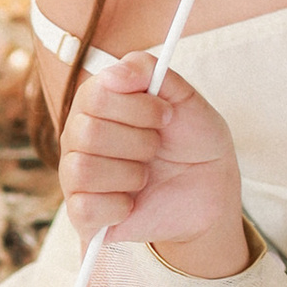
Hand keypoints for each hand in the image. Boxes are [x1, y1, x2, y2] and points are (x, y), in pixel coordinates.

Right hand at [60, 57, 248, 276]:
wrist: (210, 191)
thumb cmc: (194, 141)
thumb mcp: (184, 98)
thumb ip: (149, 72)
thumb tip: (114, 72)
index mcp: (97, 104)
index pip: (95, 95)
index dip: (137, 106)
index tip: (167, 115)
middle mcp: (79, 137)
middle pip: (88, 132)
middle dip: (139, 141)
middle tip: (157, 148)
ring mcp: (77, 176)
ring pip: (83, 170)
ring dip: (130, 173)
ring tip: (145, 175)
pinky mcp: (83, 215)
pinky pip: (85, 208)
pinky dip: (119, 205)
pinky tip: (133, 202)